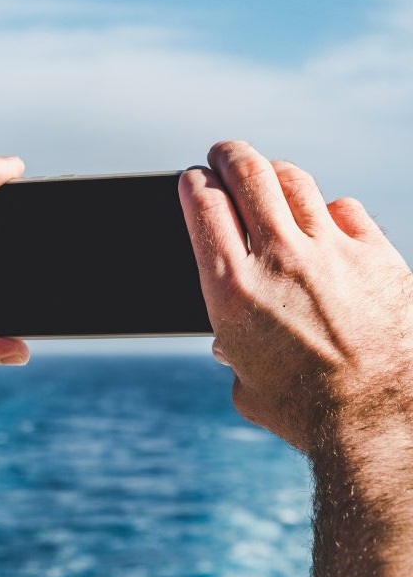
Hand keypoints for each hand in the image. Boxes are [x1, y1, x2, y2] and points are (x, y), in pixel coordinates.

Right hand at [178, 140, 412, 455]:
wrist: (381, 423)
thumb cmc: (306, 412)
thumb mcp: (247, 386)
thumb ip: (234, 353)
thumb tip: (231, 345)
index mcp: (233, 289)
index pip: (204, 206)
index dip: (194, 184)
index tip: (194, 181)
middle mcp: (278, 258)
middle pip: (247, 174)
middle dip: (228, 155)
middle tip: (223, 153)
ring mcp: (331, 251)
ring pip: (295, 180)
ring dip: (274, 172)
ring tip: (270, 175)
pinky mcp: (377, 255)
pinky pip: (345, 209)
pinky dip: (328, 209)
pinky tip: (325, 219)